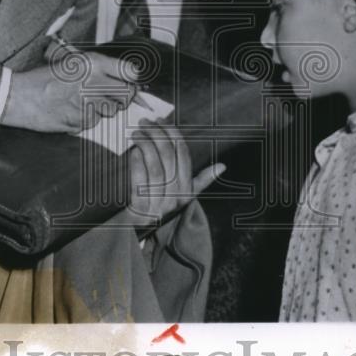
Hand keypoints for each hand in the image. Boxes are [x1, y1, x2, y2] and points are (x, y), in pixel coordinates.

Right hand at [1, 51, 138, 133]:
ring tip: (87, 103)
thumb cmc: (44, 78)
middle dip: (124, 98)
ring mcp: (88, 103)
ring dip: (104, 110)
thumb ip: (99, 68)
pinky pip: (94, 123)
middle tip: (113, 97)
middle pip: (127, 94)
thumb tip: (125, 78)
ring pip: (112, 111)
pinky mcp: (80, 121)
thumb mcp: (72, 61)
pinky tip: (73, 112)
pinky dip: (87, 120)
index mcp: (93, 63)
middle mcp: (94, 82)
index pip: (130, 72)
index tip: (131, 83)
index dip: (133, 80)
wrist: (19, 96)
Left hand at [122, 117, 224, 231]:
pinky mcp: (141, 209)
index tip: (160, 121)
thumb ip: (202, 180)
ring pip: (154, 167)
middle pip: (167, 157)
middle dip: (156, 134)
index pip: (182, 154)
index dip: (172, 134)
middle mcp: (175, 197)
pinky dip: (136, 162)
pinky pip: (139, 180)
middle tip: (145, 122)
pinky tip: (133, 151)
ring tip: (137, 133)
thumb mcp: (185, 197)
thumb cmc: (162, 209)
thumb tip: (222, 166)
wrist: (140, 234)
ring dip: (145, 145)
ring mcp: (158, 204)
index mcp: (187, 190)